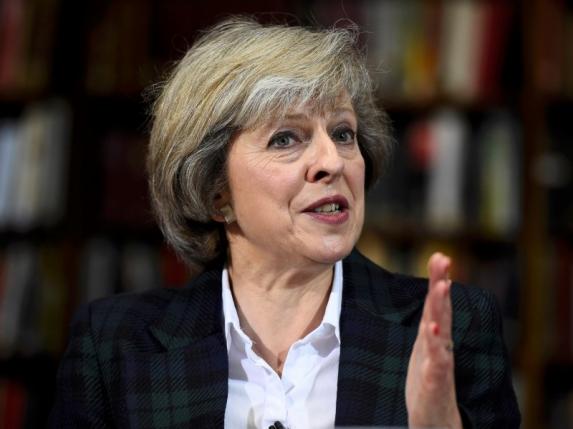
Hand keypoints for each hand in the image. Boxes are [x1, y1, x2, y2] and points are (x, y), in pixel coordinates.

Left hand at [405, 252, 461, 427]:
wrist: (435, 420)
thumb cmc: (431, 380)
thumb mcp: (427, 345)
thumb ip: (431, 320)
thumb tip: (435, 292)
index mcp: (435, 337)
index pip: (436, 304)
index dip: (438, 280)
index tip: (440, 256)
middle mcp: (441, 346)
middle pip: (440, 310)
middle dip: (441, 284)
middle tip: (442, 259)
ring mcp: (440, 363)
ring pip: (441, 331)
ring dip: (441, 307)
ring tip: (442, 285)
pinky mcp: (435, 382)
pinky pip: (437, 363)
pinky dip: (435, 346)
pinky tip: (432, 330)